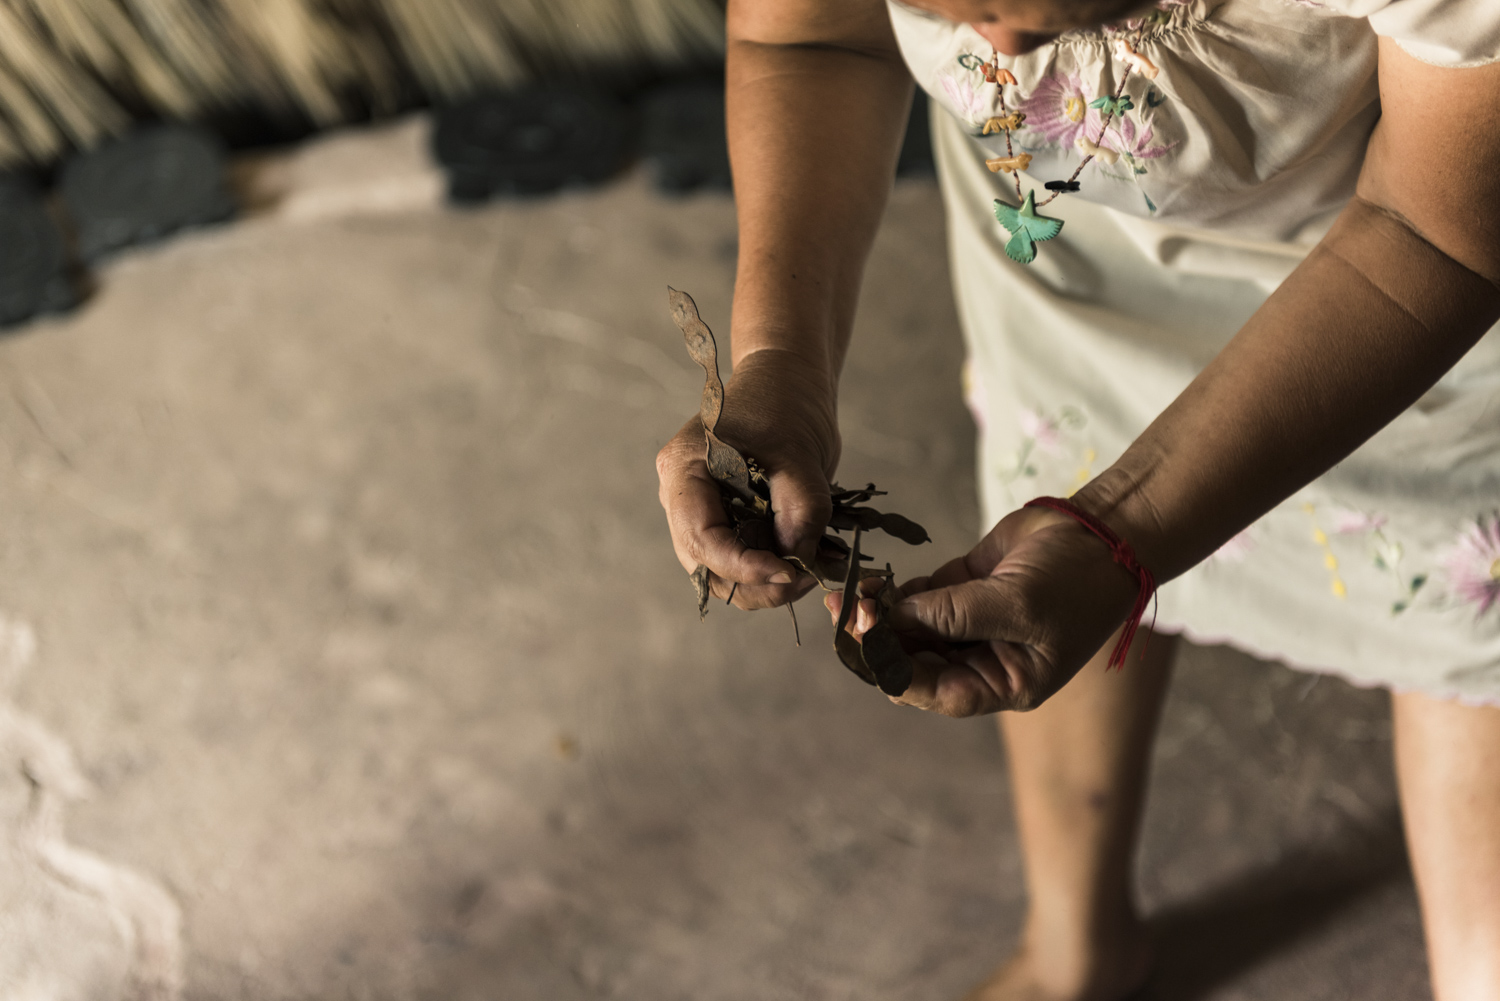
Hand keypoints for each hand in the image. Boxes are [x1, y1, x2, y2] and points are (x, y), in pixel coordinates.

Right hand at [657, 348, 839, 608]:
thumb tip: (797, 565)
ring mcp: (694, 510)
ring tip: (808, 568)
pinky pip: (733, 560)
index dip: (743, 566)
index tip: (789, 573)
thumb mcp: (800, 453)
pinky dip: (765, 569)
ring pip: (718, 572)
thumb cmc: (786, 403)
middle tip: (806, 577)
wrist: (785, 381)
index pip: (702, 537)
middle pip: (704, 564)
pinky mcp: (718, 519)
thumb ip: (800, 510)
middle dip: (754, 582)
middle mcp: (678, 495)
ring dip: (761, 583)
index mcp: (684, 469)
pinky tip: (800, 558)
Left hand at [827, 505, 1141, 714]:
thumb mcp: (1018, 605)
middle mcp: (984, 661)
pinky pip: (917, 598)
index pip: (939, 692)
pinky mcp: (963, 588)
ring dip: (879, 615)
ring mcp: (971, 623)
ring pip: (911, 629)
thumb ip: (954, 614)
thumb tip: (893, 617)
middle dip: (879, 641)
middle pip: (917, 663)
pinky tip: (869, 582)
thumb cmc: (1077, 582)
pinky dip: (892, 592)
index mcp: (1006, 684)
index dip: (897, 673)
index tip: (864, 644)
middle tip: (846, 613)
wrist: (1105, 531)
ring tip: (848, 594)